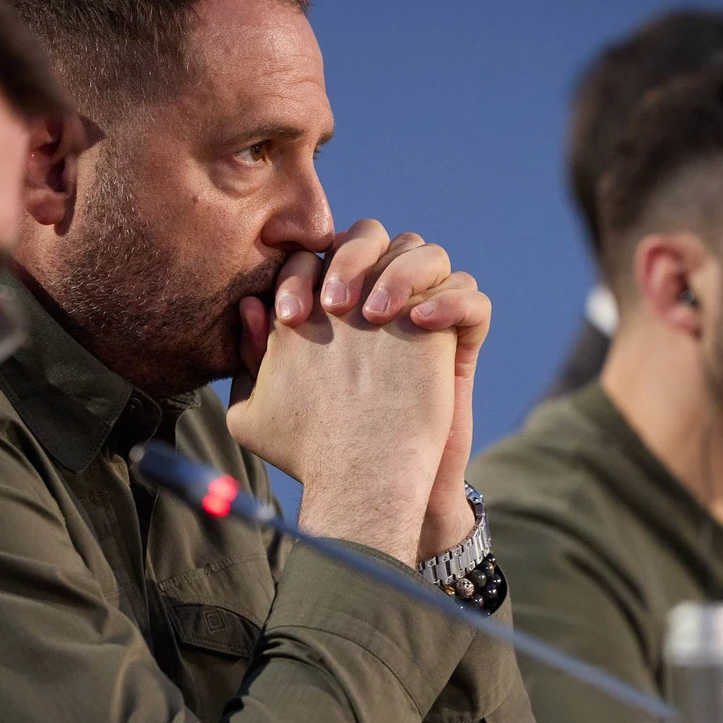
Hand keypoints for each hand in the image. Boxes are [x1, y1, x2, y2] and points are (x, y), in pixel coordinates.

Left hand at [262, 220, 489, 557]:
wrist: (369, 487)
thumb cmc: (311, 448)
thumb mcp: (261, 409)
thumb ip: (251, 358)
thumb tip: (250, 306)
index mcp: (328, 304)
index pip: (318, 254)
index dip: (299, 273)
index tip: (288, 318)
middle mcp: (375, 299)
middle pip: (374, 235)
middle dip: (352, 256)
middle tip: (335, 305)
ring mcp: (420, 315)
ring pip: (426, 253)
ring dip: (402, 271)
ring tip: (377, 314)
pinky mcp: (458, 341)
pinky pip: (472, 298)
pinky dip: (451, 300)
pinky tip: (421, 325)